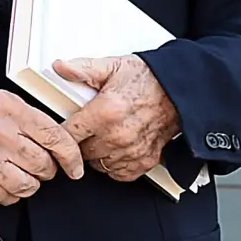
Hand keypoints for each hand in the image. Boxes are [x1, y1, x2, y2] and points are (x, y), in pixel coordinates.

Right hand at [0, 82, 85, 204]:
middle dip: (47, 168)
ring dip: (30, 182)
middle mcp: (3, 136)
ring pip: (27, 185)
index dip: (71, 157)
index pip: (56, 139)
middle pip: (44, 165)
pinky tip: (5, 181)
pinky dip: (10, 193)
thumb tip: (55, 136)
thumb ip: (30, 117)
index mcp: (13, 112)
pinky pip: (5, 197)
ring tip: (22, 173)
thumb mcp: (2, 98)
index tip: (74, 166)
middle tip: (40, 164)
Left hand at [55, 55, 180, 182]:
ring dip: (97, 153)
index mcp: (105, 112)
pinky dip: (114, 163)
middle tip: (88, 127)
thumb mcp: (113, 66)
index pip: (68, 134)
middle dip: (81, 140)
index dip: (63, 131)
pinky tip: (116, 147)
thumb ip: (83, 68)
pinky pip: (118, 173)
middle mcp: (117, 135)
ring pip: (98, 164)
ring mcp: (131, 151)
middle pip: (81, 151)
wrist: (180, 91)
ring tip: (104, 135)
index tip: (63, 128)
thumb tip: (60, 67)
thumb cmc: (149, 80)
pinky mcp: (143, 161)